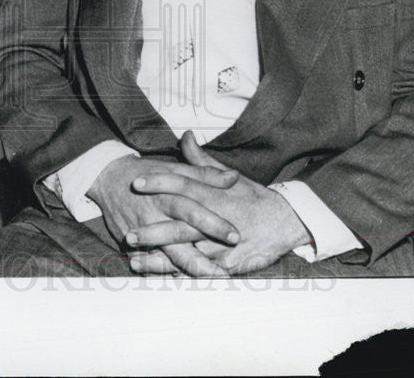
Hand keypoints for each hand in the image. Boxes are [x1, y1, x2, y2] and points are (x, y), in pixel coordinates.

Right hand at [86, 153, 240, 276]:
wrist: (109, 178)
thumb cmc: (148, 173)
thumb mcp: (176, 168)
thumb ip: (206, 174)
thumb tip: (234, 177)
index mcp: (167, 194)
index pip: (193, 209)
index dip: (213, 222)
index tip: (235, 236)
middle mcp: (154, 214)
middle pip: (179, 235)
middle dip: (201, 255)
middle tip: (225, 270)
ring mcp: (142, 232)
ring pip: (166, 255)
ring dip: (186, 269)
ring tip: (208, 282)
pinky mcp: (133, 245)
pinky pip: (149, 263)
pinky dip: (163, 274)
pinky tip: (180, 283)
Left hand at [125, 133, 311, 275]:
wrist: (285, 222)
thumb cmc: (252, 198)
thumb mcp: (229, 176)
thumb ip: (201, 161)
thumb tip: (185, 137)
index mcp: (214, 196)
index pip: (184, 185)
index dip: (160, 183)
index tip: (137, 183)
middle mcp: (215, 221)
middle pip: (181, 226)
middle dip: (153, 230)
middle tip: (128, 232)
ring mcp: (220, 246)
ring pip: (187, 254)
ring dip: (160, 259)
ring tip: (134, 260)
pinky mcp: (226, 265)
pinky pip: (199, 271)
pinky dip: (177, 274)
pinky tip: (158, 276)